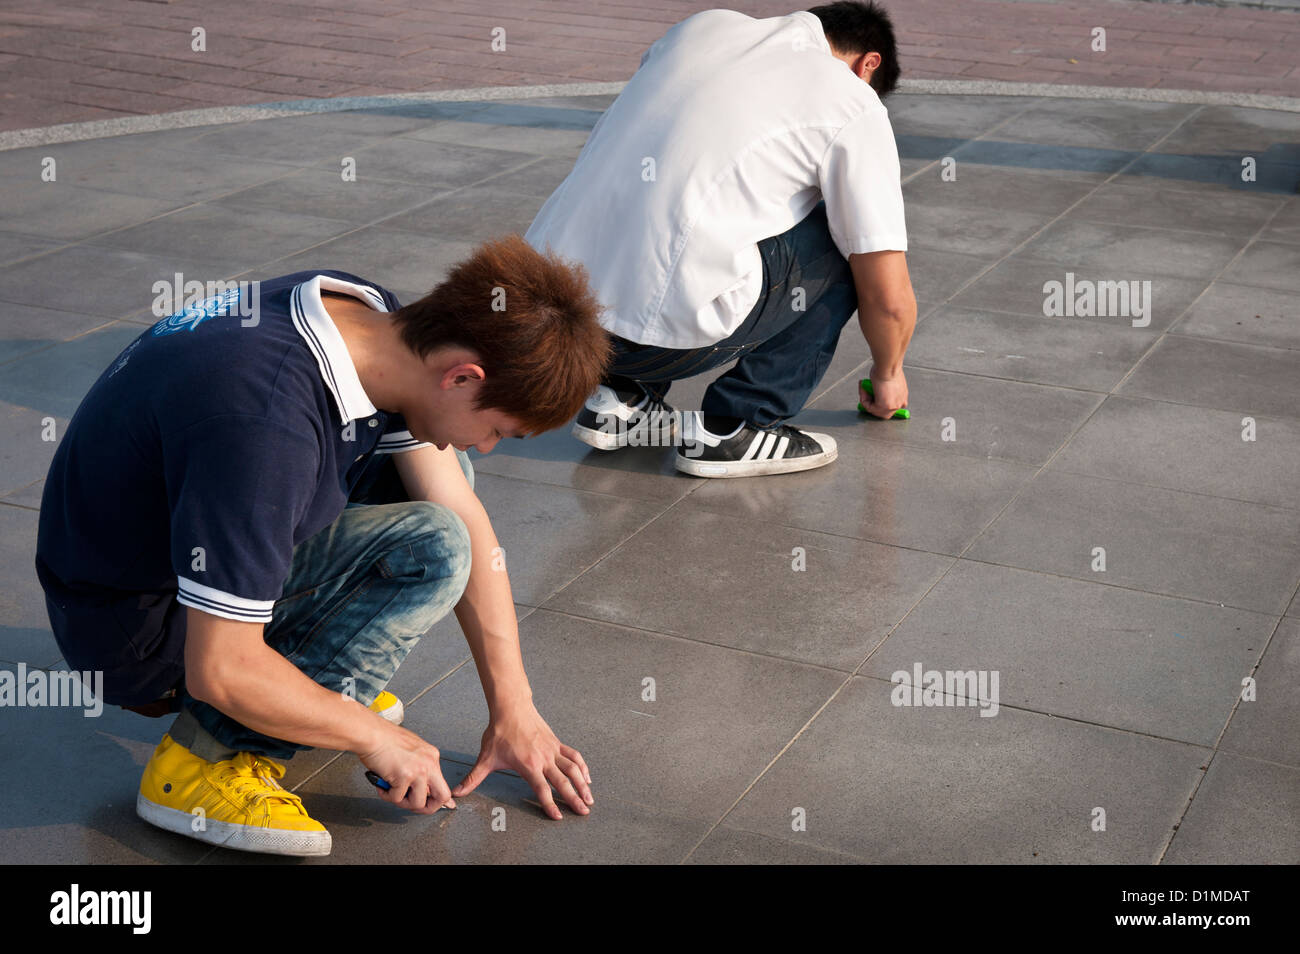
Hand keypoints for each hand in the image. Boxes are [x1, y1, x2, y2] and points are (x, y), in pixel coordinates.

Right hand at [358, 722, 455, 813]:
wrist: (370, 733)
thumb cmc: (384, 739)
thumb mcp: (410, 751)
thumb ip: (418, 768)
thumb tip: (423, 789)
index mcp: (431, 756)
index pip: (443, 784)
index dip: (437, 800)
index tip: (430, 806)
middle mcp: (429, 763)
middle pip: (442, 796)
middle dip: (428, 808)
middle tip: (413, 806)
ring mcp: (418, 770)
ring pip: (418, 803)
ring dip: (401, 802)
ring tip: (391, 792)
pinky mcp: (404, 776)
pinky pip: (397, 798)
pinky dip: (386, 795)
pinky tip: (381, 784)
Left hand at [451, 702, 592, 819]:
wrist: (511, 707)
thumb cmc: (499, 732)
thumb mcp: (485, 757)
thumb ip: (473, 778)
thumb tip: (458, 793)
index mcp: (528, 765)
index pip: (542, 789)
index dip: (550, 805)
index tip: (558, 816)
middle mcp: (543, 759)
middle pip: (563, 782)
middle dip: (574, 798)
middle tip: (584, 812)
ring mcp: (552, 750)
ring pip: (573, 769)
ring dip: (583, 784)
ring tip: (590, 798)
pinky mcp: (556, 743)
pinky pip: (573, 756)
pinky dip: (582, 766)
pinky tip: (587, 776)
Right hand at [860, 366, 907, 419]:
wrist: (888, 366)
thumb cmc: (888, 368)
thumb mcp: (888, 381)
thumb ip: (884, 390)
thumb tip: (875, 390)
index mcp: (903, 397)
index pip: (891, 407)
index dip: (878, 401)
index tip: (870, 395)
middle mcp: (899, 404)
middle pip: (882, 413)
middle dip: (872, 403)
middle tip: (865, 393)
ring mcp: (892, 407)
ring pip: (874, 410)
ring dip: (866, 399)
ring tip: (864, 387)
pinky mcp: (883, 407)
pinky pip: (868, 407)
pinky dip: (863, 398)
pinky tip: (863, 387)